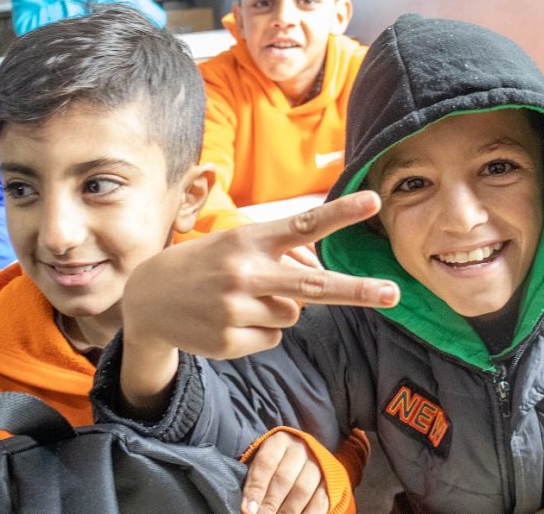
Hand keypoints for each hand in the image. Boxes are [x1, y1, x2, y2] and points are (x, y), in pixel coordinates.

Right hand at [118, 191, 399, 413]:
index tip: (374, 201)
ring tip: (239, 301)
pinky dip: (260, 331)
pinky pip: (273, 338)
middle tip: (395, 294)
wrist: (148, 300)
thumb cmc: (204, 265)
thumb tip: (319, 273)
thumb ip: (281, 254)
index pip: (303, 224)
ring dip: (278, 309)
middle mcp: (245, 273)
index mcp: (249, 240)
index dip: (341, 214)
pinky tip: (229, 321)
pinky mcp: (230, 341)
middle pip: (313, 285)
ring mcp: (236, 309)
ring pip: (293, 315)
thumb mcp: (237, 246)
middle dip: (357, 290)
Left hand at [242, 430, 329, 513]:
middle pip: (284, 478)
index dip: (256, 488)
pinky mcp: (331, 481)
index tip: (248, 509)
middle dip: (270, 503)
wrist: (307, 459)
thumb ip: (255, 483)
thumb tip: (248, 508)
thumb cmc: (276, 465)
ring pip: (302, 490)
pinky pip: (320, 501)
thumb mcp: (263, 465)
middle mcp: (301, 449)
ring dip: (287, 511)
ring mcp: (318, 464)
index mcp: (280, 441)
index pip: (265, 463)